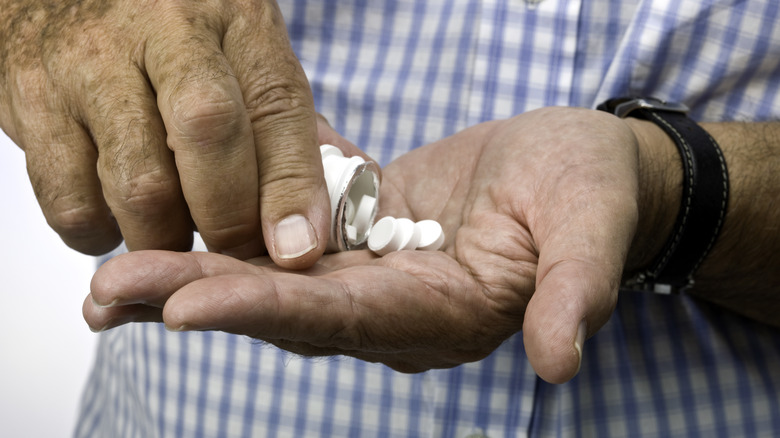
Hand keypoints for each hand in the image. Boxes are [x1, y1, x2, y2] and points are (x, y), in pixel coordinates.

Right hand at [0, 0, 329, 266]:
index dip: (291, 187)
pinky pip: (68, 201)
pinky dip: (99, 233)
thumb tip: (315, 219)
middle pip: (207, 135)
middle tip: (235, 252)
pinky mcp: (29, 99)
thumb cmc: (168, 33)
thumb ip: (277, 123)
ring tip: (175, 235)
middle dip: (230, 218)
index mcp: (233, 17)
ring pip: (138, 184)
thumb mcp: (236, 51)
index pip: (275, 105)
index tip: (299, 247)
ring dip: (165, 237)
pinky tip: (115, 217)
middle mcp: (161, 30)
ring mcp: (87, 63)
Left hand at [85, 107, 642, 382]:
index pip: (344, 319)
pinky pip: (289, 232)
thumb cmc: (592, 190)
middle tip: (110, 293)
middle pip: (287, 309)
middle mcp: (397, 307)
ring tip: (109, 270)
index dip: (268, 312)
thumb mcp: (592, 228)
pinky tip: (171, 216)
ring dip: (195, 269)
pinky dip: (232, 225)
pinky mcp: (362, 235)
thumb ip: (576, 290)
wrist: (580, 168)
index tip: (188, 306)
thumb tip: (561, 359)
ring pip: (274, 276)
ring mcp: (374, 272)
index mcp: (445, 314)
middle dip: (199, 298)